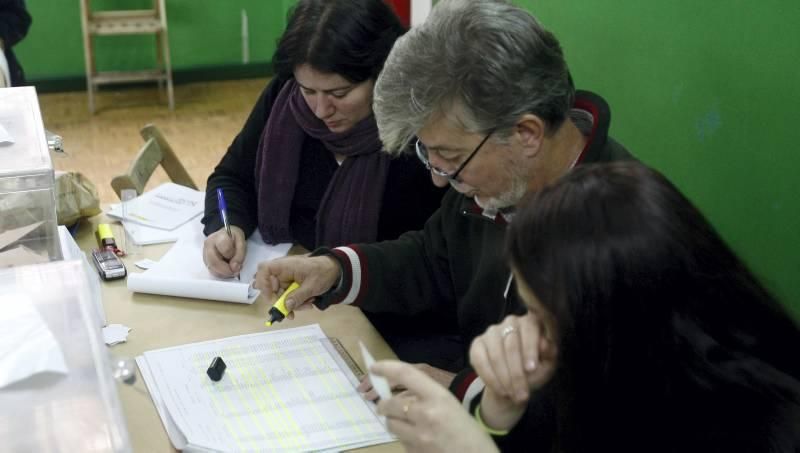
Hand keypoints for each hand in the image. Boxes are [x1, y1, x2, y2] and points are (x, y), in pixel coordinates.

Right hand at [203, 225, 245, 277]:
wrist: (226, 236)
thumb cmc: (233, 238)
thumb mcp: (242, 242)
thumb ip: (240, 255)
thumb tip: (234, 268)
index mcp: (219, 237)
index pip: (225, 249)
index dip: (233, 257)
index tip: (238, 261)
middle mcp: (209, 245)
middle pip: (214, 262)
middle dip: (226, 270)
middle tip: (235, 272)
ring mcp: (205, 254)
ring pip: (211, 269)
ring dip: (223, 273)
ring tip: (232, 270)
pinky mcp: (205, 261)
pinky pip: (211, 271)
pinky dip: (220, 274)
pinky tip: (226, 270)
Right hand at [252, 255, 340, 310]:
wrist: (334, 270)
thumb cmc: (323, 272)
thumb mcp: (312, 286)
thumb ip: (298, 296)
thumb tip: (286, 306)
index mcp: (285, 266)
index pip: (265, 270)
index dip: (264, 284)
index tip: (271, 298)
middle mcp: (282, 272)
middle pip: (271, 288)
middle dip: (281, 302)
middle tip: (290, 312)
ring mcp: (286, 279)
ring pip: (281, 296)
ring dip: (293, 304)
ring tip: (308, 304)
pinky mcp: (291, 286)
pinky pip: (288, 297)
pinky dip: (296, 302)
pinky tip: (308, 302)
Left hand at [373, 360, 498, 452]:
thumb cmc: (470, 432)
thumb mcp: (452, 406)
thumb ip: (428, 398)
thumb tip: (401, 398)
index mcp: (439, 397)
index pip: (406, 374)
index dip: (386, 367)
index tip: (375, 367)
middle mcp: (426, 414)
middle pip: (389, 404)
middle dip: (384, 405)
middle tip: (386, 406)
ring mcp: (419, 436)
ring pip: (390, 425)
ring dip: (393, 422)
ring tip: (406, 424)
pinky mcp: (414, 452)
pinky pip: (400, 442)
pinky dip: (404, 439)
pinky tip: (419, 440)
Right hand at [469, 313, 556, 431]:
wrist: (515, 383)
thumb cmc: (535, 370)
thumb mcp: (547, 364)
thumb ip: (549, 353)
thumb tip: (545, 344)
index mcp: (531, 322)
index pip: (530, 328)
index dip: (530, 348)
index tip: (531, 369)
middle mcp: (510, 322)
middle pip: (511, 345)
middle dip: (516, 372)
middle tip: (522, 393)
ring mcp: (492, 332)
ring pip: (496, 354)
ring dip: (504, 378)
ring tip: (512, 394)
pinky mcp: (477, 344)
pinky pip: (480, 360)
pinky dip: (490, 378)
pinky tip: (499, 389)